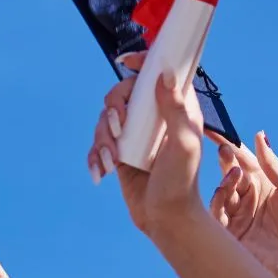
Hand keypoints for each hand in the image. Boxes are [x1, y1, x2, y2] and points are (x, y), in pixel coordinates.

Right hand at [109, 63, 210, 239]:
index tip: (128, 61)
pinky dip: (94, 157)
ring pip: (105, 120)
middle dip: (112, 109)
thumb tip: (164, 74)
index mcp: (175, 109)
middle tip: (117, 127)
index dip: (144, 62)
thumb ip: (175, 109)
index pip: (158, 75)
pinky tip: (101, 172)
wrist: (165, 217)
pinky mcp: (119, 153)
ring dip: (102, 139)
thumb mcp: (183, 144)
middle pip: (122, 94)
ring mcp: (135, 135)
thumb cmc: (181, 181)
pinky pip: (96, 145)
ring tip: (111, 160)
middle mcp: (154, 118)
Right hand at [207, 130, 277, 277]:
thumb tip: (260, 136)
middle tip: (222, 147)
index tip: (219, 132)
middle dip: (225, 160)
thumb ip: (272, 165)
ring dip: (226, 178)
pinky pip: (214, 211)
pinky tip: (230, 185)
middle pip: (230, 174)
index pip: (243, 162)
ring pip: (221, 190)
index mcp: (264, 188)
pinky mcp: (224, 234)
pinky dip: (218, 195)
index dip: (232, 147)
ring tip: (235, 171)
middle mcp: (246, 201)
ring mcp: (234, 217)